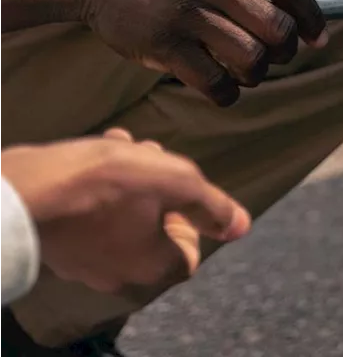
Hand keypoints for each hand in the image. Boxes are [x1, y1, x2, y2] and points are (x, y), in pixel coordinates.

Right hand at [0, 129, 249, 295]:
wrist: (22, 190)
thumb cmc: (105, 184)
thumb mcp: (176, 182)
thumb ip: (213, 206)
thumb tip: (242, 226)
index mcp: (152, 269)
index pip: (189, 253)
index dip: (192, 220)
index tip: (179, 192)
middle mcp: (118, 274)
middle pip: (156, 230)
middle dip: (159, 187)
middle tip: (153, 156)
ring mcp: (83, 261)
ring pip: (122, 215)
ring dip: (132, 177)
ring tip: (125, 144)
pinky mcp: (58, 242)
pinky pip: (91, 214)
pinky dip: (100, 184)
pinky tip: (99, 151)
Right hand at [81, 0, 329, 105]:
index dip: (311, 15)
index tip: (316, 35)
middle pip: (275, 26)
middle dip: (286, 48)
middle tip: (277, 53)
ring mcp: (183, 11)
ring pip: (250, 57)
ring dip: (258, 72)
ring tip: (250, 68)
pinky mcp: (161, 43)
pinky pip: (213, 81)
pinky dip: (228, 92)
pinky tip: (225, 86)